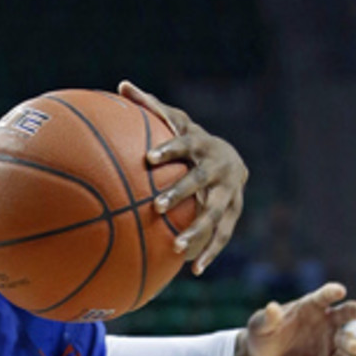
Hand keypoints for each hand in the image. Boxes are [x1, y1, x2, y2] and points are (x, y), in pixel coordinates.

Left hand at [119, 80, 247, 274]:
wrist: (232, 159)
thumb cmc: (189, 140)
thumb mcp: (175, 121)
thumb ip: (150, 106)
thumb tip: (121, 84)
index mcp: (202, 144)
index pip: (185, 143)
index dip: (169, 149)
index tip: (148, 158)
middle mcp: (219, 168)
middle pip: (201, 181)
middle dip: (181, 193)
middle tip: (158, 205)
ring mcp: (229, 193)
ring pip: (215, 214)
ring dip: (198, 232)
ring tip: (177, 248)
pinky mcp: (233, 214)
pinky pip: (223, 236)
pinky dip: (210, 253)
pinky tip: (193, 270)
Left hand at [235, 282, 355, 355]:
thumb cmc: (261, 336)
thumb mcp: (260, 326)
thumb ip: (268, 318)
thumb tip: (271, 307)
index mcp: (308, 306)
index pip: (323, 296)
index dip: (331, 292)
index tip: (339, 290)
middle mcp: (323, 321)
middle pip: (344, 313)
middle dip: (355, 311)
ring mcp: (327, 341)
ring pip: (345, 339)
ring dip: (352, 342)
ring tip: (355, 347)